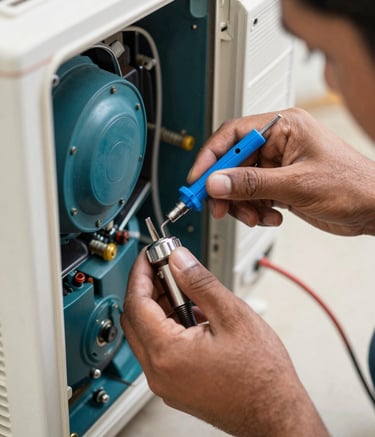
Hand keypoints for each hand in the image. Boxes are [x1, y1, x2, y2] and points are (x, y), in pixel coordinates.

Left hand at [122, 247, 327, 435]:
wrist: (275, 414)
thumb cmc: (261, 375)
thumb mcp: (232, 315)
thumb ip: (200, 283)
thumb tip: (179, 261)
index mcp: (167, 354)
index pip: (137, 302)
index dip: (141, 273)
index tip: (150, 256)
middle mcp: (159, 372)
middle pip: (136, 318)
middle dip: (147, 287)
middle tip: (165, 267)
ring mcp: (165, 382)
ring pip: (147, 333)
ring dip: (159, 305)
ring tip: (183, 286)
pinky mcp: (175, 385)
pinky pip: (160, 349)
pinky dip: (168, 325)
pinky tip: (191, 312)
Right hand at [188, 108, 374, 235]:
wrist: (374, 209)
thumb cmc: (352, 185)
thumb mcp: (297, 184)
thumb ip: (252, 184)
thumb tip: (216, 182)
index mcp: (283, 127)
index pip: (233, 134)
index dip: (211, 157)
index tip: (197, 179)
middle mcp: (278, 143)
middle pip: (233, 162)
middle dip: (225, 188)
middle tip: (217, 206)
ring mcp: (278, 165)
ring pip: (240, 183)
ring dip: (242, 204)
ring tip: (255, 216)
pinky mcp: (279, 185)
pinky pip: (253, 196)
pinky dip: (256, 210)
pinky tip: (272, 216)